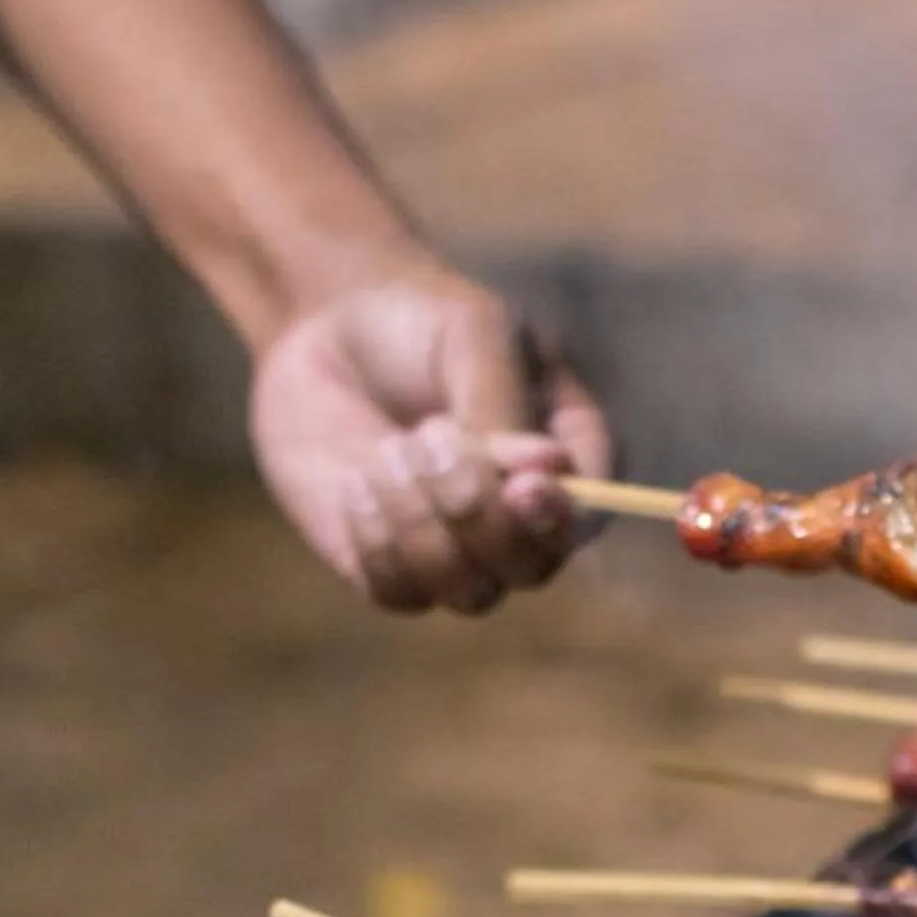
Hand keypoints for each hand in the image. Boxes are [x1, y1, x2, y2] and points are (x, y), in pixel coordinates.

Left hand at [249, 262, 613, 612]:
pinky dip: (377, 545)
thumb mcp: (474, 334)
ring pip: (471, 594)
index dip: (560, 516)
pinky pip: (403, 597)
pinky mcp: (395, 568)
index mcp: (570, 457)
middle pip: (532, 568)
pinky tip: (355, 483)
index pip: (589, 515)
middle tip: (426, 432)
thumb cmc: (421, 319)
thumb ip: (504, 401)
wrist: (327, 325)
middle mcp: (525, 518)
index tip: (521, 486)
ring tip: (385, 449)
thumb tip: (547, 470)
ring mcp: (463, 550)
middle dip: (476, 513)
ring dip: (421, 525)